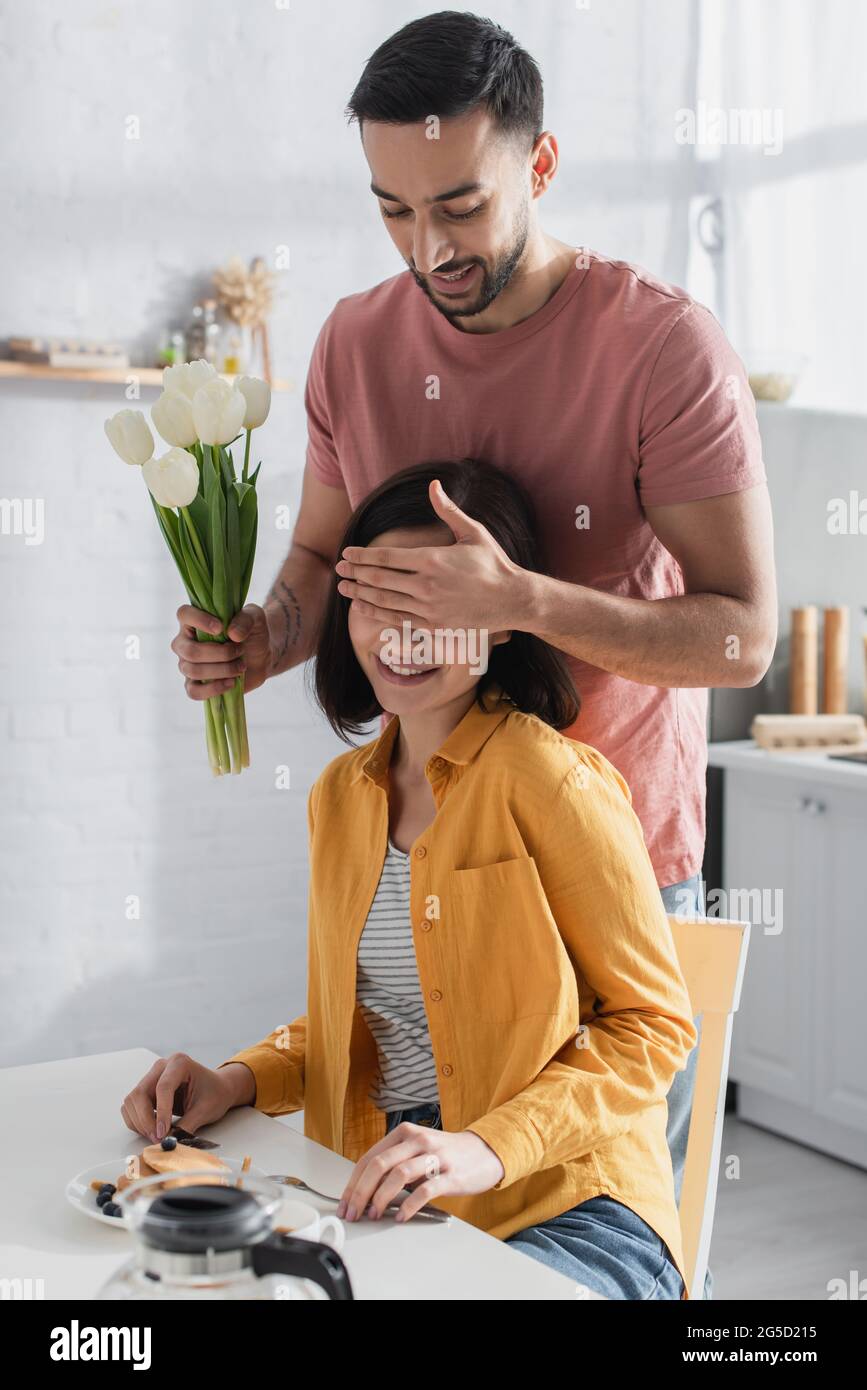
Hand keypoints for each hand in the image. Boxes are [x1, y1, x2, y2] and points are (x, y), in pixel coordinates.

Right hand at [120, 1053, 254, 1142]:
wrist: (217, 1089)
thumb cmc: (215, 1093)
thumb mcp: (205, 1110)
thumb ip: (187, 1126)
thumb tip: (171, 1142)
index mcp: (179, 1063)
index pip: (163, 1087)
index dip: (161, 1112)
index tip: (162, 1132)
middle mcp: (161, 1067)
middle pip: (140, 1094)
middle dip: (146, 1120)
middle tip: (158, 1138)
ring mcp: (151, 1077)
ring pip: (132, 1102)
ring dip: (140, 1123)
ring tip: (158, 1135)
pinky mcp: (146, 1090)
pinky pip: (131, 1107)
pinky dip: (137, 1122)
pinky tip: (152, 1129)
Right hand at [171, 603, 272, 699]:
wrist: (261, 657)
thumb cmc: (252, 632)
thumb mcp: (255, 618)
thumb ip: (246, 619)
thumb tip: (233, 634)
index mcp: (194, 620)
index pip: (184, 614)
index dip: (199, 620)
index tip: (220, 628)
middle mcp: (185, 642)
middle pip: (190, 651)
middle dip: (220, 653)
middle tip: (240, 650)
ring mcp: (187, 665)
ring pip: (193, 671)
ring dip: (223, 670)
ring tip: (241, 666)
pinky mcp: (195, 685)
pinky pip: (193, 691)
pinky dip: (214, 689)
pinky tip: (231, 683)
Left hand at [334, 479, 530, 632]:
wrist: (512, 599)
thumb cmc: (493, 563)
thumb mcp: (473, 532)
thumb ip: (448, 510)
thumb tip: (434, 485)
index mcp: (432, 559)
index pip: (387, 557)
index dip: (362, 556)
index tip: (347, 553)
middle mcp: (427, 585)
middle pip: (380, 579)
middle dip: (356, 574)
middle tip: (338, 569)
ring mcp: (429, 608)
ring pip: (385, 601)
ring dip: (360, 595)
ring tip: (343, 589)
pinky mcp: (433, 625)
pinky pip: (398, 619)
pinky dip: (377, 613)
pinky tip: (364, 608)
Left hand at [335, 1124, 505, 1223]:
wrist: (484, 1152)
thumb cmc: (446, 1154)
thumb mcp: (416, 1150)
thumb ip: (393, 1163)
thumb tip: (364, 1191)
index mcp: (404, 1133)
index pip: (369, 1158)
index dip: (353, 1183)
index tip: (345, 1203)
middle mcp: (417, 1140)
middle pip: (378, 1165)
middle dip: (360, 1192)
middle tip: (354, 1213)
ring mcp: (435, 1156)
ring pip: (398, 1175)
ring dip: (381, 1199)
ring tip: (375, 1215)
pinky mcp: (451, 1175)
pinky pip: (425, 1191)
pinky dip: (409, 1206)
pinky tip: (402, 1217)